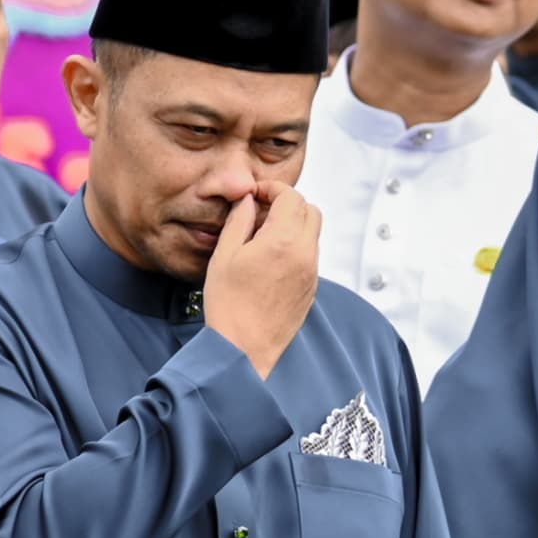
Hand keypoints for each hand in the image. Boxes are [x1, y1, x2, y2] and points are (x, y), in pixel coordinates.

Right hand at [201, 185, 322, 381]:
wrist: (244, 347)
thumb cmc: (229, 305)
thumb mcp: (224, 255)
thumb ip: (239, 221)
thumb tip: (248, 201)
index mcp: (282, 241)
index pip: (291, 197)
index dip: (273, 189)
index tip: (255, 195)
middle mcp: (304, 254)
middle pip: (310, 210)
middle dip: (288, 203)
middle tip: (261, 211)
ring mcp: (311, 272)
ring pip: (313, 233)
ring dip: (293, 224)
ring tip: (262, 236)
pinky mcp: (311, 288)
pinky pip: (310, 255)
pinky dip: (295, 246)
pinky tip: (270, 259)